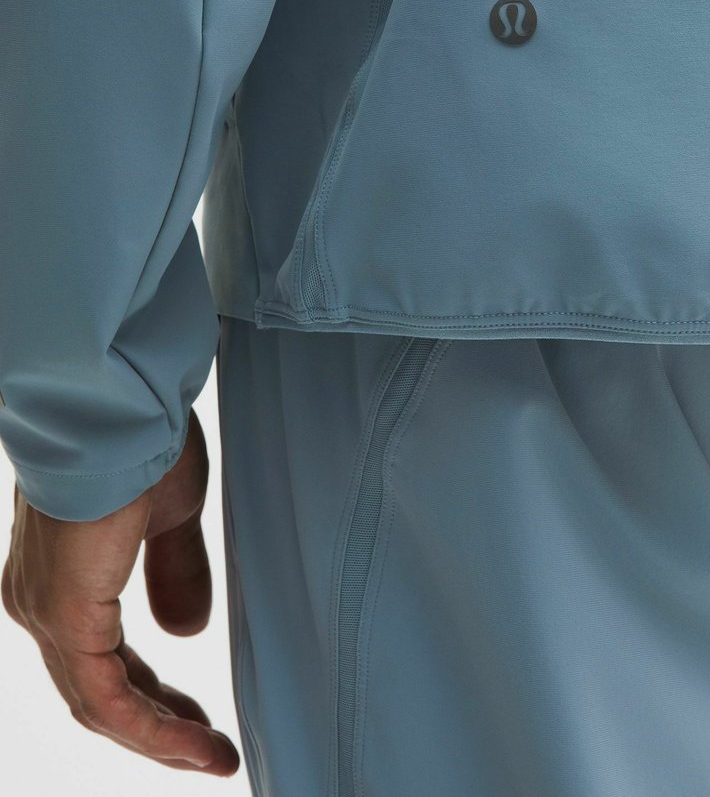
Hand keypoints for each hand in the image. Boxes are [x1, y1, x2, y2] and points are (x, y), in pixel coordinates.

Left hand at [1, 408, 239, 776]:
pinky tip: (191, 741)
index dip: (153, 694)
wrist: (120, 409)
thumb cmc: (144, 441)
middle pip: (97, 691)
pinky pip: (105, 696)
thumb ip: (176, 572)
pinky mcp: (65, 619)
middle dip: (157, 725)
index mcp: (63, 575)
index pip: (103, 657)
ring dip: (158, 737)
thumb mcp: (172, 515)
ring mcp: (46, 611)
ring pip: (99, 702)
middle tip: (208, 747)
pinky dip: (150, 727)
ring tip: (212, 756)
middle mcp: (40, 600)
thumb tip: (185, 631)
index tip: (199, 718)